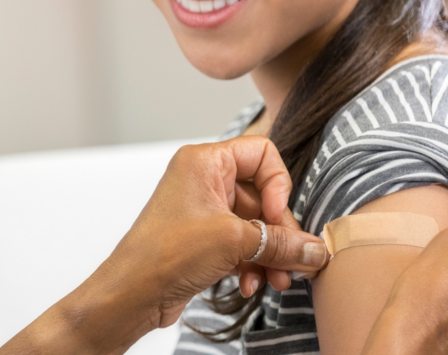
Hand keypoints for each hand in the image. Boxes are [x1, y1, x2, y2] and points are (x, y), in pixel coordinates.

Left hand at [0, 136, 330, 354]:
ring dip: (269, 254)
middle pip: (263, 195)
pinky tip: (250, 286)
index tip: (278, 217)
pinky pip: (241, 244)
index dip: (278, 185)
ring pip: (254, 225)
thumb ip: (281, 243)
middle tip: (294, 261)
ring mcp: (203, 211)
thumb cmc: (164, 254)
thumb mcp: (233, 242)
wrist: (131, 294)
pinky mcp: (203, 239)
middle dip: (279, 232)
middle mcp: (204, 180)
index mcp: (205, 161)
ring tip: (276, 281)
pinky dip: (251, 264)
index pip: (262, 153)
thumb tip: (316, 250)